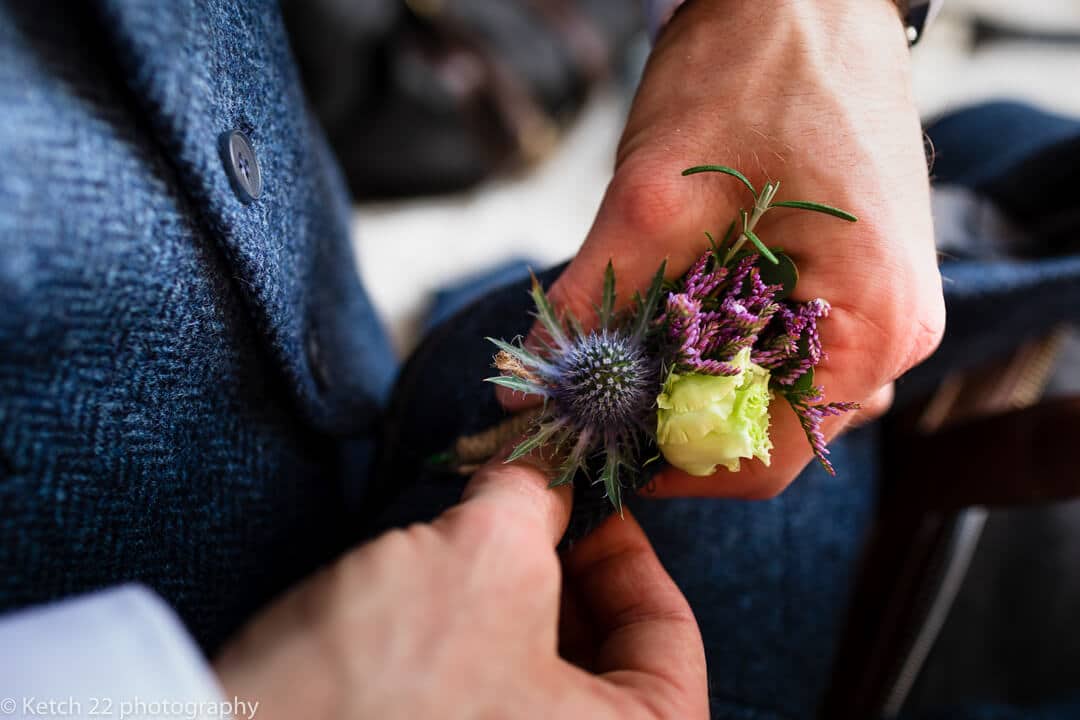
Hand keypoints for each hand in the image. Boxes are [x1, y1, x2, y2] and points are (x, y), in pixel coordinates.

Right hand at [213, 451, 706, 718]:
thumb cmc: (387, 687)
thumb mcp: (485, 557)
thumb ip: (534, 498)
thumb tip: (543, 475)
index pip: (671, 637)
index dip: (629, 551)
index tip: (584, 504)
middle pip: (604, 654)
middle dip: (557, 568)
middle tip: (518, 508)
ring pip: (534, 672)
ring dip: (505, 598)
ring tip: (460, 545)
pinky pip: (479, 696)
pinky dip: (465, 638)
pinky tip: (421, 595)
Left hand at [502, 0, 943, 498]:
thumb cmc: (751, 70)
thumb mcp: (653, 195)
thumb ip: (589, 302)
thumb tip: (524, 393)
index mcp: (871, 319)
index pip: (761, 455)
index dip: (666, 463)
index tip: (594, 446)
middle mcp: (895, 330)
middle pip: (768, 429)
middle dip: (674, 419)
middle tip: (596, 398)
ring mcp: (884, 307)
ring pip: (774, 392)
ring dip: (694, 383)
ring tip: (628, 350)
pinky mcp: (860, 283)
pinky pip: (787, 349)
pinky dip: (723, 348)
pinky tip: (675, 315)